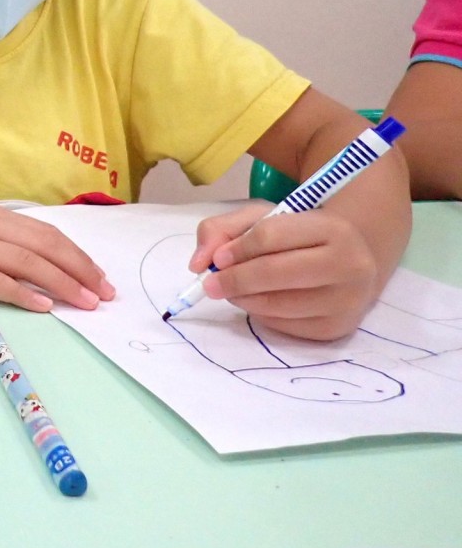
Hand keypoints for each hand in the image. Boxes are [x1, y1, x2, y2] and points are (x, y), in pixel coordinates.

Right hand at [0, 198, 114, 310]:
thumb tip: (32, 259)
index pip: (48, 234)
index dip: (78, 256)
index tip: (101, 277)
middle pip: (46, 247)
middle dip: (81, 271)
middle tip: (105, 295)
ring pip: (28, 263)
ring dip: (62, 284)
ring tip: (85, 303)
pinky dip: (22, 292)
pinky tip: (42, 305)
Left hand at [193, 204, 379, 339]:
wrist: (349, 266)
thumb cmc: (300, 238)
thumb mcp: (264, 219)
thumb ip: (222, 230)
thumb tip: (197, 264)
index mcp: (332, 228)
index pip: (271, 235)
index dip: (237, 248)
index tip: (217, 259)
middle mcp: (349, 264)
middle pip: (275, 272)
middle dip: (234, 279)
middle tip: (209, 285)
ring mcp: (346, 301)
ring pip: (277, 304)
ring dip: (243, 299)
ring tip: (231, 291)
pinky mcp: (337, 329)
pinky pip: (284, 325)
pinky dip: (260, 315)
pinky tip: (258, 302)